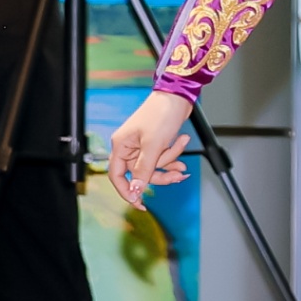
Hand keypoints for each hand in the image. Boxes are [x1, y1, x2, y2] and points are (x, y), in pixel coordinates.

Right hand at [107, 91, 193, 205]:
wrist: (177, 97)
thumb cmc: (161, 115)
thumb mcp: (153, 145)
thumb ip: (144, 169)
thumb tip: (135, 190)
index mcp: (121, 146)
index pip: (117, 175)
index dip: (126, 190)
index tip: (139, 202)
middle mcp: (129, 147)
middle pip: (141, 173)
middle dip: (161, 174)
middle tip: (178, 175)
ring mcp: (143, 146)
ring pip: (155, 166)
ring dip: (170, 162)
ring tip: (183, 152)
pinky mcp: (156, 143)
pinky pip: (163, 157)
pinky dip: (173, 154)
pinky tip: (183, 143)